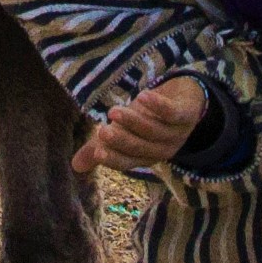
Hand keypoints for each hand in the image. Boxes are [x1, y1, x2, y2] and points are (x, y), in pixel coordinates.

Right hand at [74, 76, 210, 176]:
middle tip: (102, 132)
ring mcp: (177, 133)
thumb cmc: (148, 117)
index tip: (98, 151)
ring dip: (134, 122)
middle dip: (121, 141)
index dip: (114, 158)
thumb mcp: (123, 131)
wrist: (184, 97)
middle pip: (141, 148)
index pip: (128, 162)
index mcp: (145, 156)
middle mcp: (162, 149)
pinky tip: (142, 96)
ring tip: (114, 112)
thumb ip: (100, 146)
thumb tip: (74, 166)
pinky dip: (158, 106)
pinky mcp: (187, 114)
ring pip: (154, 131)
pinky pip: (173, 113)